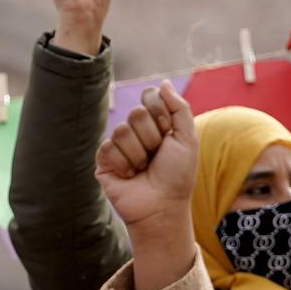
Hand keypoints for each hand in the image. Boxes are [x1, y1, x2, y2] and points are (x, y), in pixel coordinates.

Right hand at [97, 81, 200, 289]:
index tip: (169, 134)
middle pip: (136, 113)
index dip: (160, 114)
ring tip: (143, 169)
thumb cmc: (178, 175)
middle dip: (152, 137)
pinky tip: (129, 175)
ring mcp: (118, 145)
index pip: (149, 97)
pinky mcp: (103, 160)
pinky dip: (123, 163)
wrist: (162, 205)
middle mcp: (136, 131)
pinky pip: (108, 148)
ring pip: (122, 131)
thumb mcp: (187, 138)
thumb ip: (178, 108)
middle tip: (156, 156)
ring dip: (138, 154)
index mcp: (155, 122)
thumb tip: (161, 84)